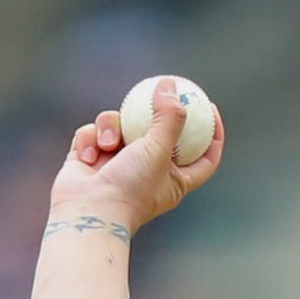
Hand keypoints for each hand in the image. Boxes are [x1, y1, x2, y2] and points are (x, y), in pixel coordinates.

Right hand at [47, 77, 224, 234]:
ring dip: (111, 128)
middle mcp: (149, 172)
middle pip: (157, 133)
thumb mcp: (159, 150)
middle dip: (154, 113)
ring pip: (119, 125)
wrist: (87, 212)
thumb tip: (171, 85)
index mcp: (176, 179)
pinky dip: (90, 141)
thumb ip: (169, 117)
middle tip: (160, 88)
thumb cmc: (131, 188)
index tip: (210, 107)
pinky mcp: (90, 159)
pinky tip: (87, 158)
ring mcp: (118, 164)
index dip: (212, 134)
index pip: (204, 157)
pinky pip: (93, 134)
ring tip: (109, 144)